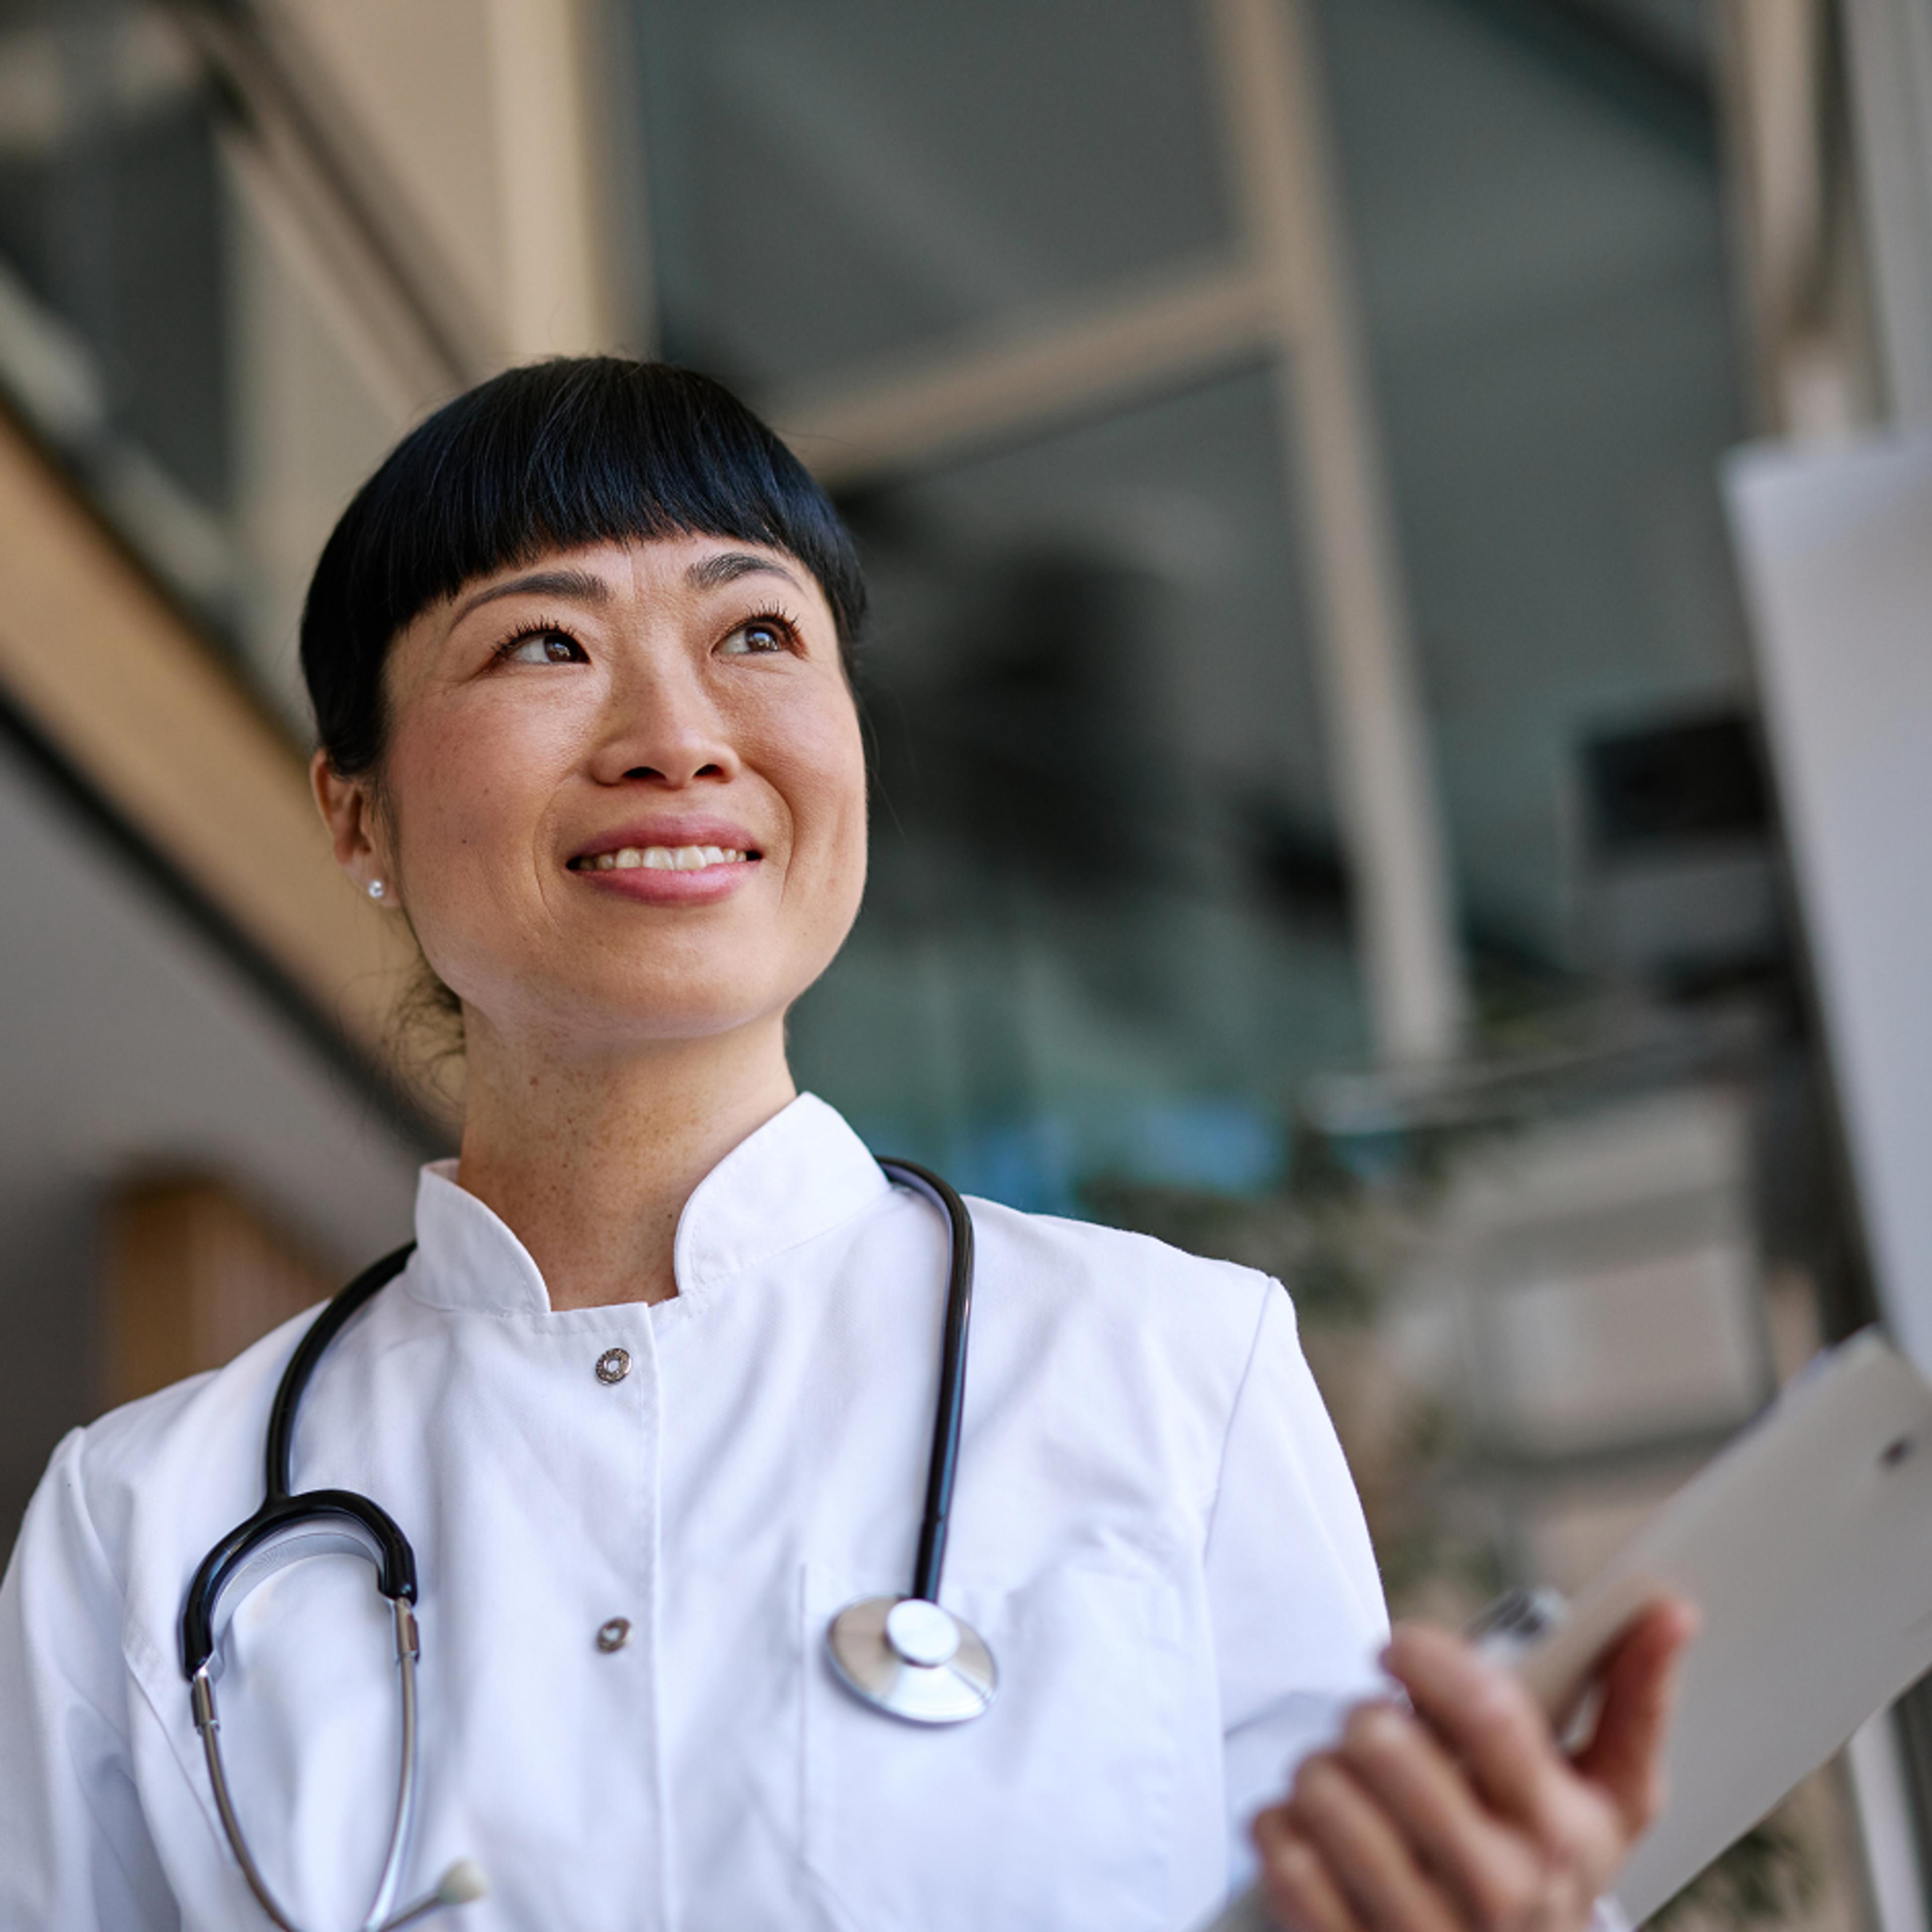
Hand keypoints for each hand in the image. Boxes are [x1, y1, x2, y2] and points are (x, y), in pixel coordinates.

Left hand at [1252, 1599, 1697, 1931]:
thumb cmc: (1547, 1859)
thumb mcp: (1610, 1793)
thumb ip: (1635, 1695)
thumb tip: (1669, 1607)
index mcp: (1564, 1833)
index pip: (1490, 1714)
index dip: (1431, 1661)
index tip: (1398, 1647)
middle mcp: (1501, 1892)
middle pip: (1389, 1750)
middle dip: (1363, 1717)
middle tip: (1369, 1728)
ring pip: (1325, 1797)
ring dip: (1317, 1771)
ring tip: (1342, 1784)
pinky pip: (1287, 1862)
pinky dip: (1279, 1829)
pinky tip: (1307, 1832)